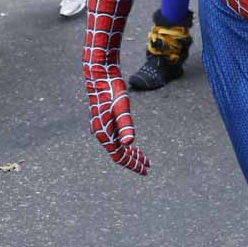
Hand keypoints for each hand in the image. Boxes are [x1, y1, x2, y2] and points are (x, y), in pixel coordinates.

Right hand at [84, 57, 148, 174]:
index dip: (133, 164)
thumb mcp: (122, 108)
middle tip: (147, 166)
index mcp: (104, 134)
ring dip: (130, 153)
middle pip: (119, 153)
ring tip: (143, 158)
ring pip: (117, 146)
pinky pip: (116, 138)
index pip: (120, 156)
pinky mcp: (105, 121)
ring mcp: (102, 128)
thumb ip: (125, 126)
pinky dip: (125, 144)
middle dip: (133, 161)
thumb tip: (129, 144)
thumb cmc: (111, 91)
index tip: (145, 170)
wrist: (100, 76)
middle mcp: (102, 133)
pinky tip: (131, 144)